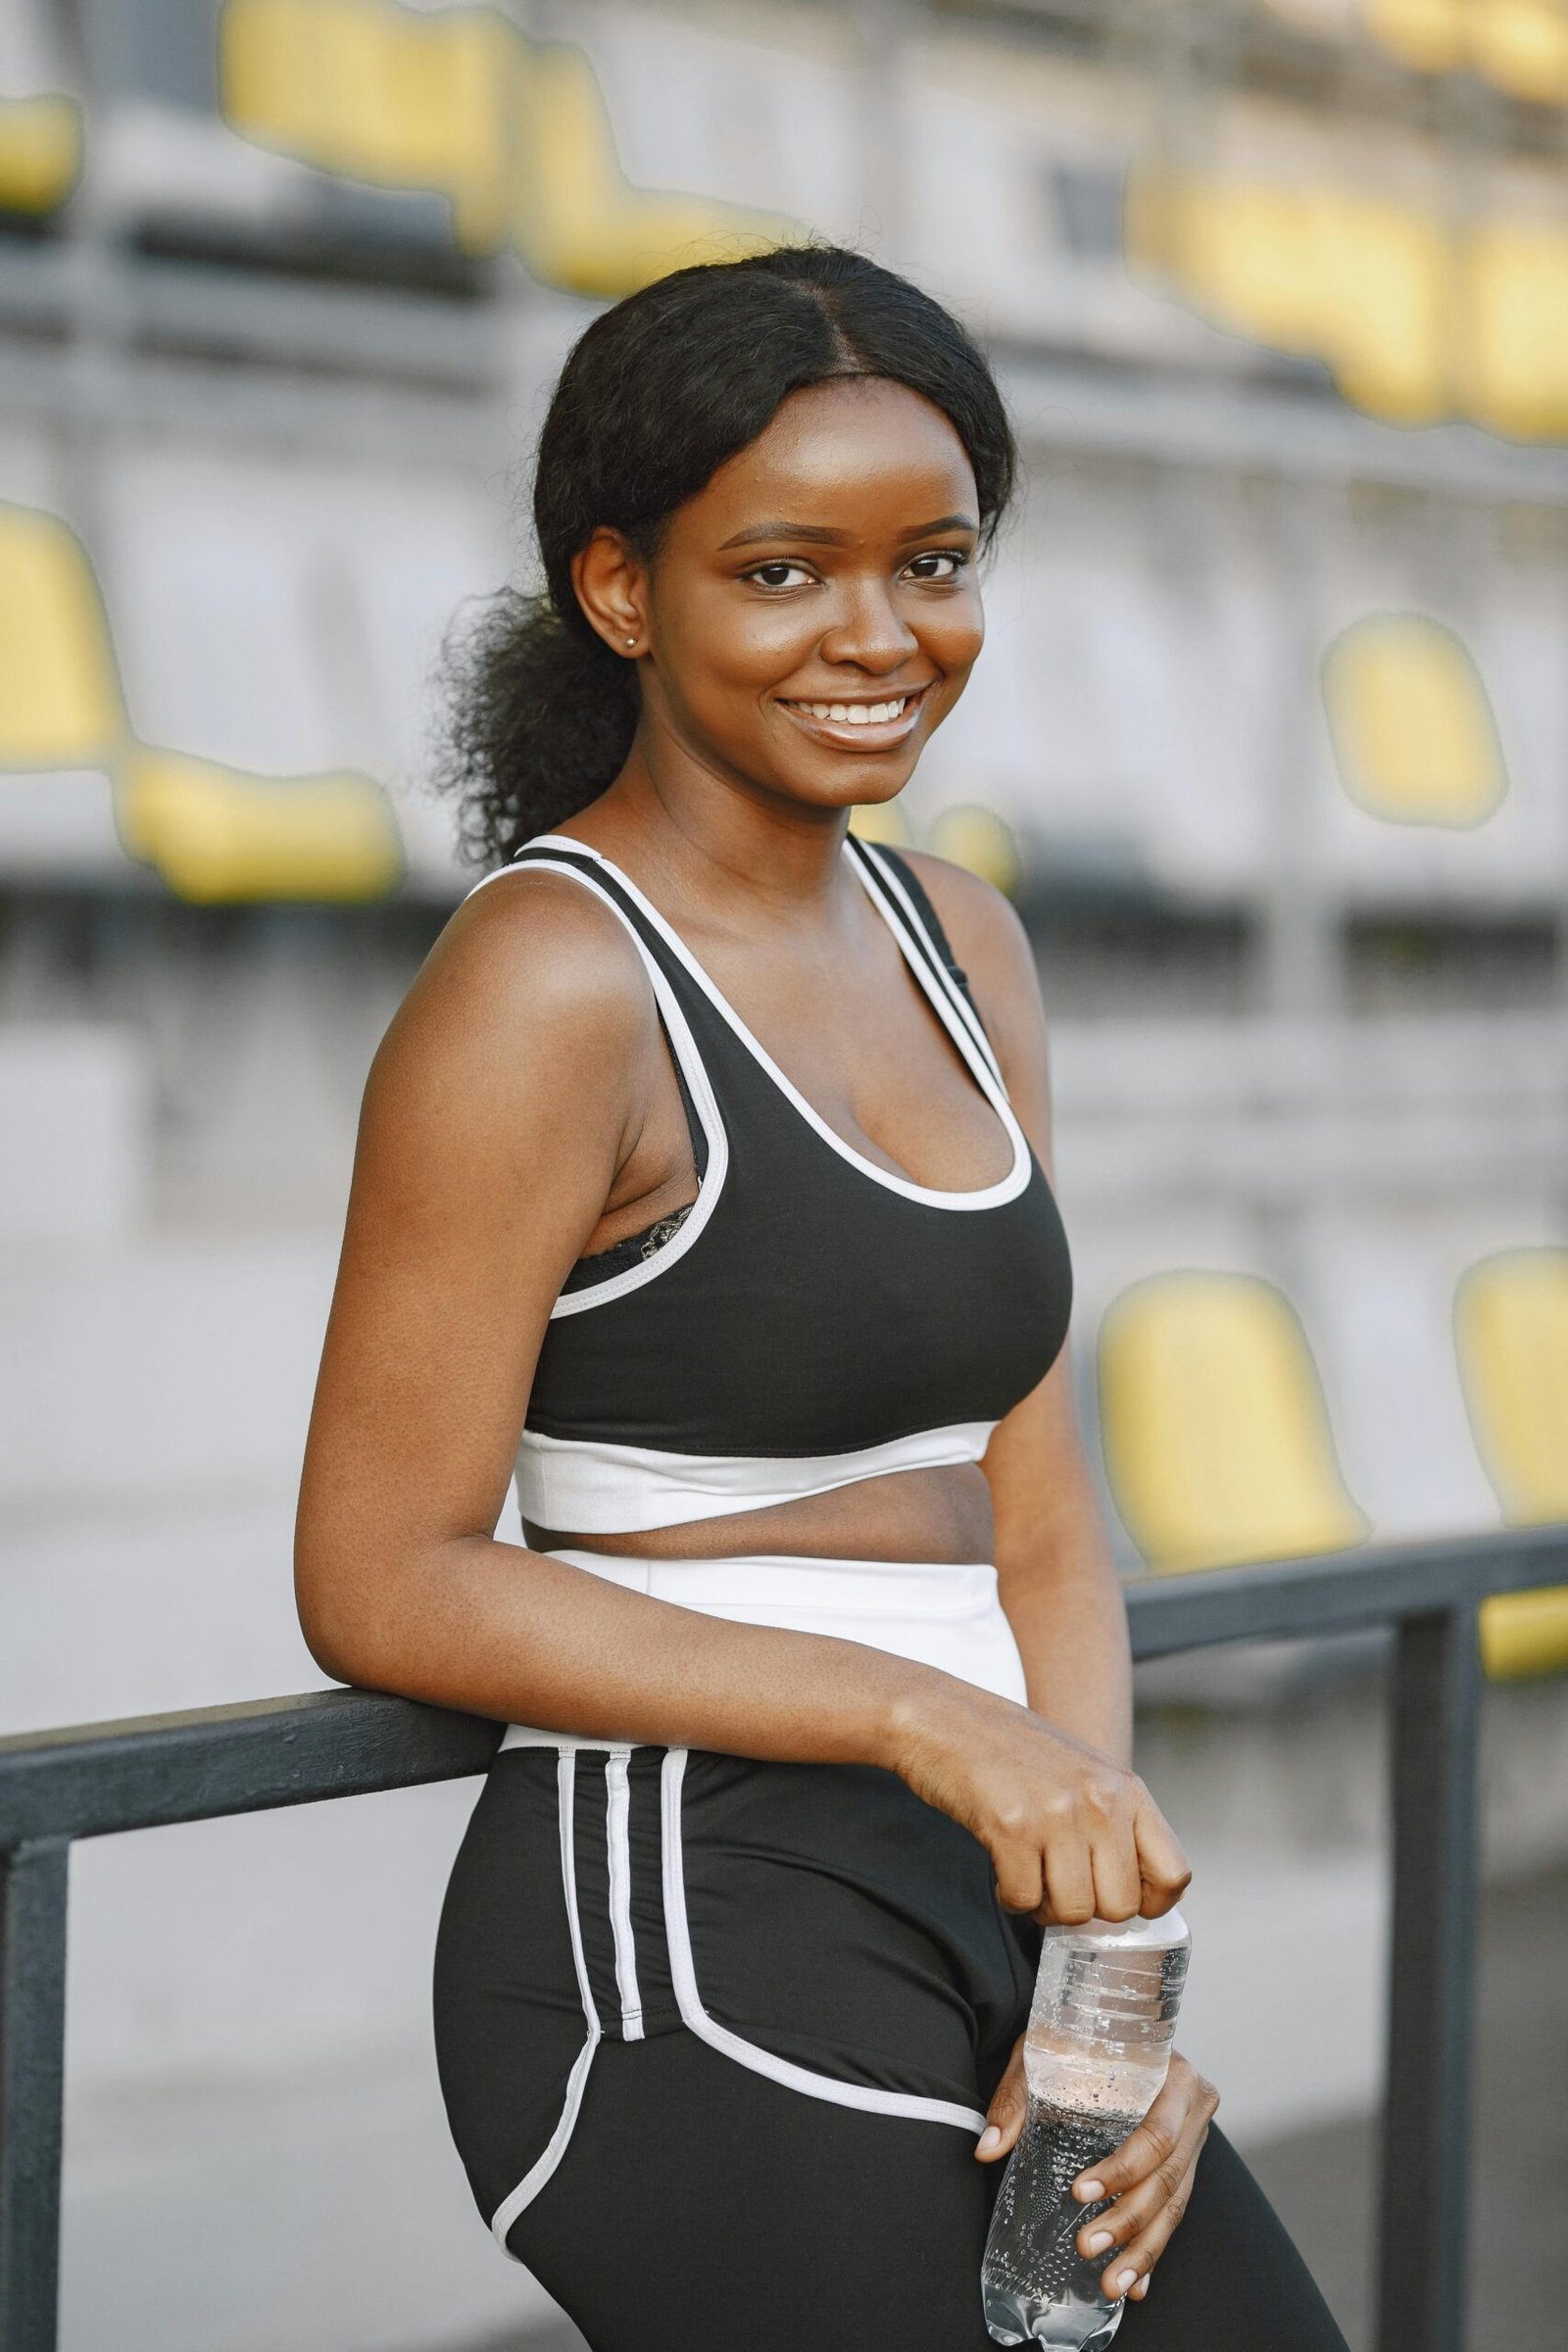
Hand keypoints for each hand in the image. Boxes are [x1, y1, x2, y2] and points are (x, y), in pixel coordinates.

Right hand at [887, 1676, 1189, 1923]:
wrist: (941, 1717)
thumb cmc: (1009, 1750)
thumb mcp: (1083, 1774)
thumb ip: (1114, 1822)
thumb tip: (1139, 1891)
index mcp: (1125, 1789)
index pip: (1174, 1875)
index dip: (1145, 1903)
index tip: (1110, 1896)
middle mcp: (1100, 1800)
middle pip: (1119, 1907)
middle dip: (1084, 1909)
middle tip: (1055, 1883)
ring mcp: (1058, 1813)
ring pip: (1073, 1912)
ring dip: (1043, 1905)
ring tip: (1026, 1871)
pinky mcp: (1011, 1826)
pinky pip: (1024, 1900)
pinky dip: (1009, 1896)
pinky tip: (1001, 1866)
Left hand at [975, 2046, 1218, 2307]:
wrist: (1105, 2021)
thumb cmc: (1076, 2034)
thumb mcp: (1044, 2052)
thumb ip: (1017, 2098)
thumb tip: (987, 2147)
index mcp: (1173, 2075)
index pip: (1157, 2132)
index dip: (1123, 2168)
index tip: (1081, 2191)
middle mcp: (1193, 2109)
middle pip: (1168, 2178)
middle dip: (1128, 2220)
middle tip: (1087, 2246)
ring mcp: (1194, 2140)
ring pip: (1175, 2204)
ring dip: (1143, 2249)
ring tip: (1111, 2285)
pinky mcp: (1184, 2164)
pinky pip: (1173, 2212)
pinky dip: (1152, 2250)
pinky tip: (1135, 2285)